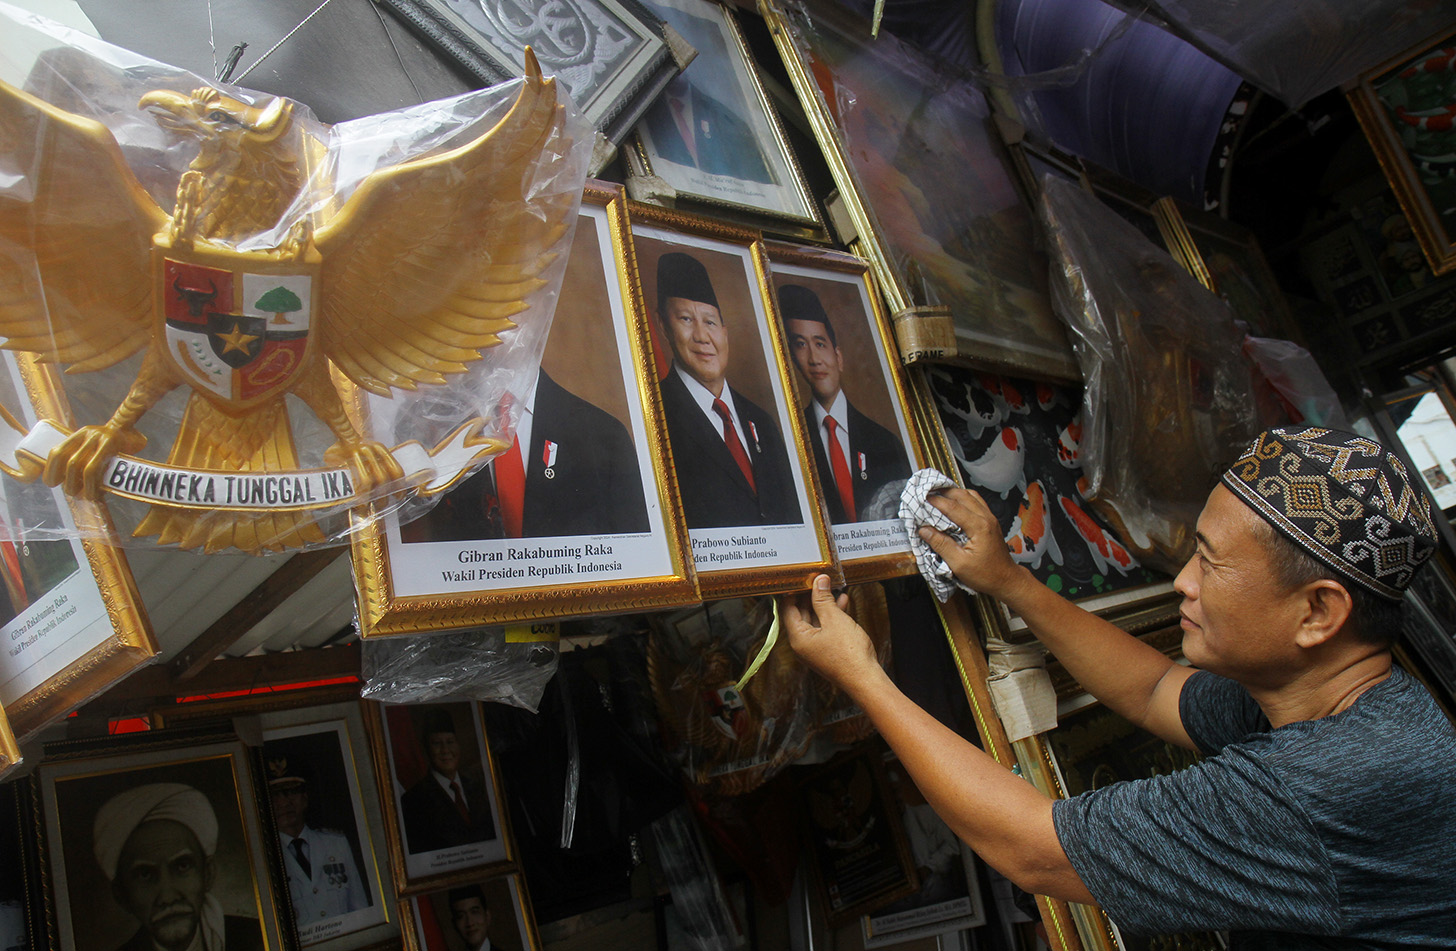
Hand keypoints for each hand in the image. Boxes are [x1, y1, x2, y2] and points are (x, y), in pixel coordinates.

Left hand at [781, 575, 881, 689]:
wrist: (865, 679)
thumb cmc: (848, 654)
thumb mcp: (834, 619)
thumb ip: (823, 599)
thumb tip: (818, 581)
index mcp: (798, 637)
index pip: (788, 609)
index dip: (794, 591)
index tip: (802, 578)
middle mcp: (803, 644)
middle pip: (801, 614)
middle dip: (810, 595)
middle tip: (818, 579)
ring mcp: (815, 648)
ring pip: (815, 620)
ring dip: (824, 604)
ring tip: (832, 587)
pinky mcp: (828, 650)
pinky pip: (826, 628)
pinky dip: (832, 615)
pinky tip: (842, 602)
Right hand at [918, 488, 1023, 599]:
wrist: (1006, 580)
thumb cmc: (986, 575)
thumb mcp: (959, 564)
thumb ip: (941, 545)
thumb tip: (924, 531)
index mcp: (979, 527)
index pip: (953, 507)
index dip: (936, 501)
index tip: (921, 499)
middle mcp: (986, 518)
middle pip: (962, 495)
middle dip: (943, 492)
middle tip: (927, 492)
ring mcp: (990, 518)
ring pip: (971, 495)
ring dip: (954, 493)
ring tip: (938, 494)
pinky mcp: (990, 521)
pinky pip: (976, 502)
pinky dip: (963, 498)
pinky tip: (954, 502)